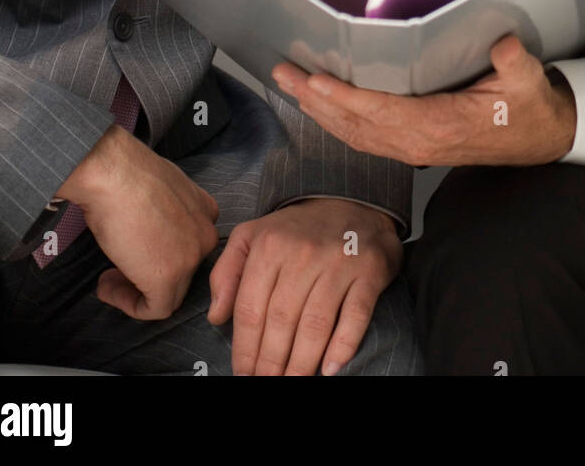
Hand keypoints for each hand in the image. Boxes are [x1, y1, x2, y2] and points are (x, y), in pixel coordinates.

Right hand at [56, 123, 219, 318]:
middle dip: (149, 271)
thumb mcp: (159, 186)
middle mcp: (206, 234)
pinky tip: (106, 287)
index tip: (135, 248)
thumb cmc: (126, 172)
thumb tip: (147, 224)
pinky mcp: (168, 278)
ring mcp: (191, 258)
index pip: (190, 243)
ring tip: (108, 279)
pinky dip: (128, 304)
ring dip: (137, 290)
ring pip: (170, 291)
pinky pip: (154, 309)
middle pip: (181, 268)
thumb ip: (165, 209)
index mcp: (205, 210)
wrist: (114, 173)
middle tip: (118, 268)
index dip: (162, 250)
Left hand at [207, 198, 401, 375]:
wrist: (350, 200)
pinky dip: (342, 346)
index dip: (245, 349)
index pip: (251, 309)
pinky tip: (328, 370)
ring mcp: (338, 263)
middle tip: (265, 385)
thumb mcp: (252, 236)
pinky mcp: (368, 271)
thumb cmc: (295, 229)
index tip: (242, 374)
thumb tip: (216, 317)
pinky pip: (355, 316)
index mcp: (270, 246)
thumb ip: (226, 273)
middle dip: (270, 364)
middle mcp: (303, 254)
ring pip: (316, 324)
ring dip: (301, 363)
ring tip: (291, 384)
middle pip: (282, 321)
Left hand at [273, 34, 576, 167]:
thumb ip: (517, 65)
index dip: (347, 98)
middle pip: (355, 123)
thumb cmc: (528, 107)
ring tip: (288, 83)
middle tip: (282, 71)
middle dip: (316, 99)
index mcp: (441, 125)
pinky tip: (317, 106)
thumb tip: (504, 45)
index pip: (383, 112)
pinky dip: (335, 120)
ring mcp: (412, 147)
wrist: (539, 138)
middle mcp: (419, 141)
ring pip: (353, 133)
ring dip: (318, 110)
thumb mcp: (530, 82)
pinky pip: (363, 137)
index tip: (317, 81)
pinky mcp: (411, 146)